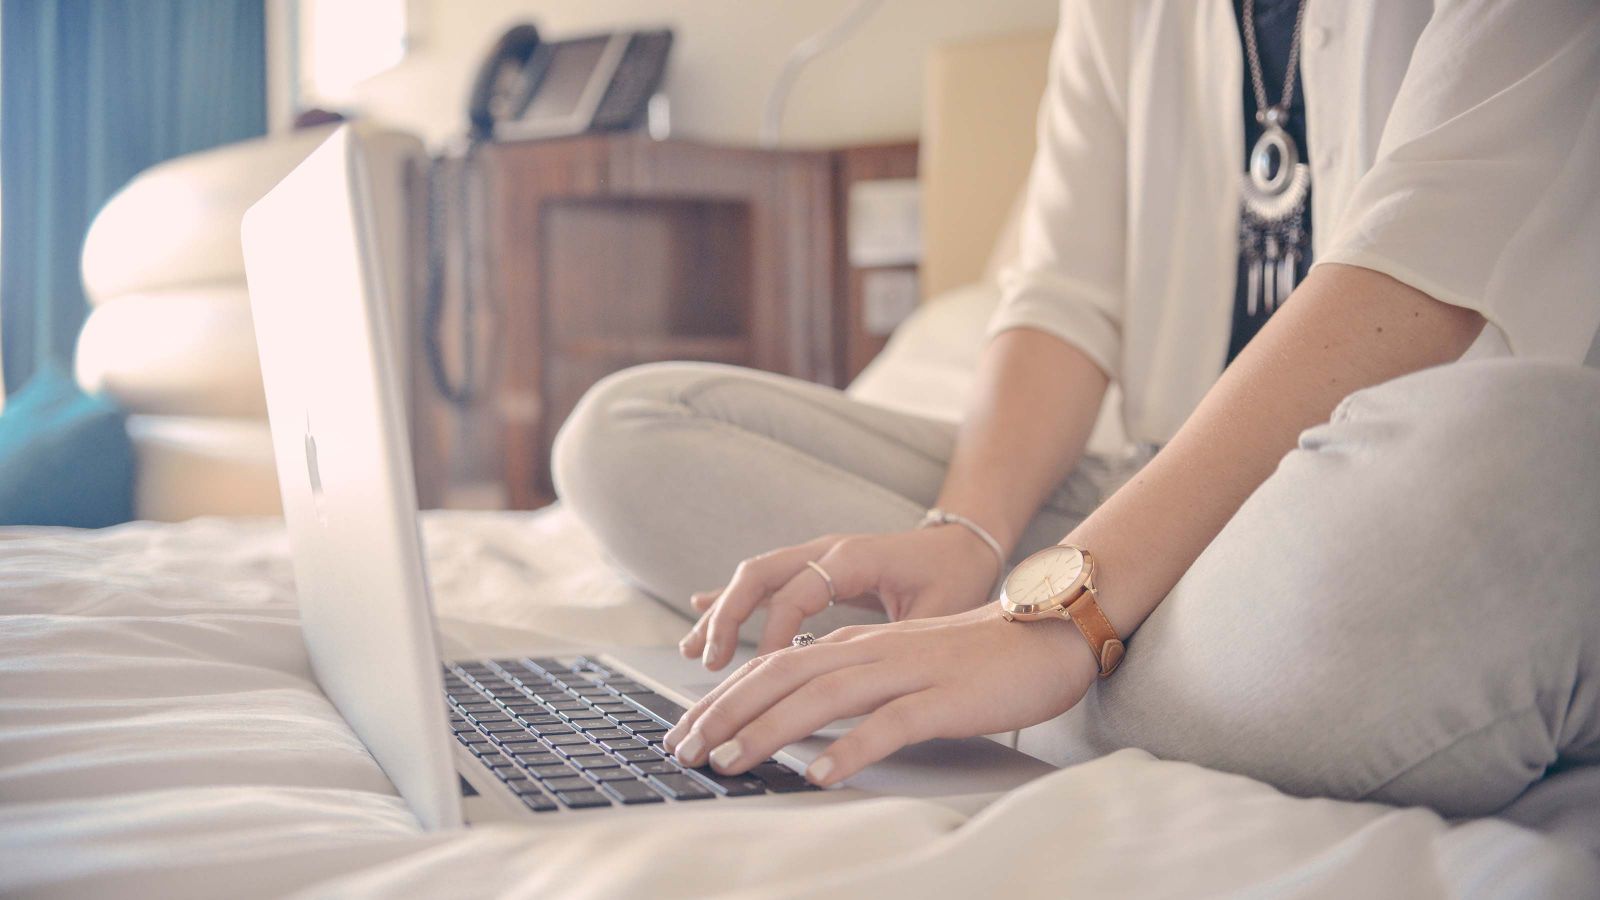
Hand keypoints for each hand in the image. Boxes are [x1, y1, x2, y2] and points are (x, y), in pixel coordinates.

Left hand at [664, 606, 1097, 786]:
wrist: (1047, 633)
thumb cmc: (974, 658)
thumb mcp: (900, 664)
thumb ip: (852, 681)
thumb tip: (798, 715)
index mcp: (857, 646)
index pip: (773, 667)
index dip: (723, 698)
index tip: (685, 732)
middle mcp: (872, 652)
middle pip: (782, 677)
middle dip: (724, 714)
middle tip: (683, 750)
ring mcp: (908, 672)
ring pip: (822, 697)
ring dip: (768, 731)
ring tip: (729, 762)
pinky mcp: (944, 698)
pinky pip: (890, 724)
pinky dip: (851, 749)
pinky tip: (820, 774)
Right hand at [680, 526, 1001, 670]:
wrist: (964, 542)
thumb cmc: (956, 577)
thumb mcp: (938, 610)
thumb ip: (900, 637)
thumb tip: (864, 678)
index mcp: (856, 557)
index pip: (799, 592)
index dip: (776, 632)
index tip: (764, 671)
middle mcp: (828, 549)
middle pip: (760, 574)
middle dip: (728, 617)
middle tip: (709, 662)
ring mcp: (817, 555)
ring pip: (755, 577)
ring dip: (722, 612)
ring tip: (693, 652)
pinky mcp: (814, 567)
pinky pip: (765, 580)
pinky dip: (733, 599)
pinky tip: (701, 612)